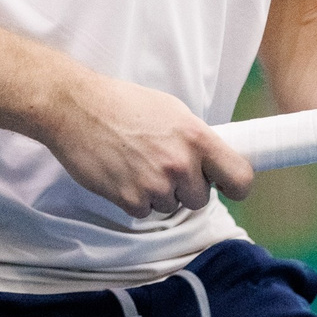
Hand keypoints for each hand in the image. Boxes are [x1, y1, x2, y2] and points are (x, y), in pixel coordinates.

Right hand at [37, 72, 254, 219]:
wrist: (76, 108)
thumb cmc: (123, 104)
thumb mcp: (171, 110)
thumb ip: (195, 139)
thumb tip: (213, 161)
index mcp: (197, 137)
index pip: (240, 177)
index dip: (235, 186)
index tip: (226, 186)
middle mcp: (180, 163)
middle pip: (201, 199)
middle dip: (186, 188)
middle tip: (163, 165)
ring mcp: (155, 184)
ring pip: (171, 206)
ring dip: (158, 193)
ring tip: (138, 164)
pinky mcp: (130, 199)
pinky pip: (145, 211)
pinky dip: (135, 199)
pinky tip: (123, 174)